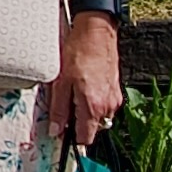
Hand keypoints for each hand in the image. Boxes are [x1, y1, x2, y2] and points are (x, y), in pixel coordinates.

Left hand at [41, 12, 121, 147]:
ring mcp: (115, 98)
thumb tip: (56, 131)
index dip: (71, 138)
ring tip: (73, 95)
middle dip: (78, 124)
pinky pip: (104, 105)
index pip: (85, 138)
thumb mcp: (60, 83)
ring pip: (99, 117)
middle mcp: (108, 106)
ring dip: (86, 113)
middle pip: (92, 129)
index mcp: (93, 107)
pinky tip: (82, 88)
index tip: (60, 134)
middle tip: (64, 108)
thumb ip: (59, 110)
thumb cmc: (78, 53)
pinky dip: (93, 103)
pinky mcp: (116, 89)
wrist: (97, 32)